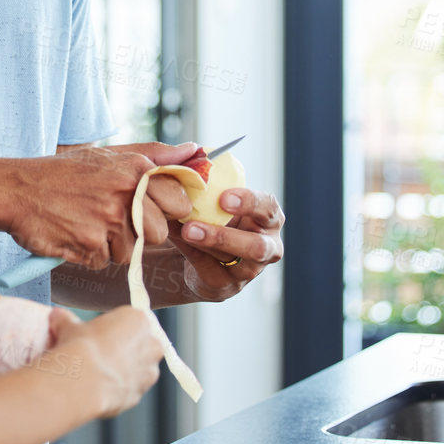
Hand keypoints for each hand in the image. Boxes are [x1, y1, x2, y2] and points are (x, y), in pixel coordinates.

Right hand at [7, 143, 197, 268]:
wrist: (15, 190)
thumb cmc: (64, 173)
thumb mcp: (108, 155)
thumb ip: (155, 154)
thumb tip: (195, 150)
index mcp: (134, 169)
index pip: (179, 203)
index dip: (167, 211)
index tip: (149, 209)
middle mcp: (124, 193)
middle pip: (159, 234)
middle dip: (140, 232)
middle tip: (111, 217)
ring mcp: (106, 221)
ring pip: (131, 251)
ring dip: (112, 245)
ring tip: (88, 223)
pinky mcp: (89, 246)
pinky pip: (104, 262)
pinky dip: (90, 254)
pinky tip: (74, 234)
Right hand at [50, 306, 163, 416]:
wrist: (83, 381)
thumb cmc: (80, 347)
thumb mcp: (69, 327)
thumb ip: (67, 320)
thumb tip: (56, 316)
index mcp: (138, 320)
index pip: (135, 320)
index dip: (118, 328)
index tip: (104, 334)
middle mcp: (151, 344)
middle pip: (143, 344)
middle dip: (128, 349)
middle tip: (103, 354)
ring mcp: (149, 371)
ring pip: (140, 369)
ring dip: (126, 370)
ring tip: (100, 373)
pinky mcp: (140, 394)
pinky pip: (131, 389)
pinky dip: (120, 389)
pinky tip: (101, 388)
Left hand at [169, 187, 284, 302]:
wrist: (207, 253)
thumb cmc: (219, 216)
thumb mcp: (220, 200)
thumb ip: (211, 183)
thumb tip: (187, 158)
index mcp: (270, 219)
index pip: (269, 208)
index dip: (249, 203)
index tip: (223, 198)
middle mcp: (267, 247)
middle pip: (257, 247)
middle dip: (225, 236)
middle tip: (194, 225)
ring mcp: (248, 271)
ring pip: (230, 260)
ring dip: (202, 244)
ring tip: (183, 230)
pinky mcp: (225, 285)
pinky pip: (206, 266)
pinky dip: (188, 248)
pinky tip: (173, 233)